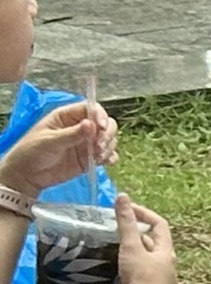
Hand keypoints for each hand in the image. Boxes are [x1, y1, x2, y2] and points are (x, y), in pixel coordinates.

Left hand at [0, 101, 116, 197]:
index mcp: (66, 117)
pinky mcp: (90, 158)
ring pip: (109, 139)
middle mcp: (80, 127)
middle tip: (99, 146)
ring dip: (108, 147)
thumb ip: (72, 134)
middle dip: (107, 134)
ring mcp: (86, 143)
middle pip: (105, 123)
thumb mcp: (50, 141)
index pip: (90, 109)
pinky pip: (108, 155)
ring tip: (97, 157)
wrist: (28, 175)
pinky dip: (110, 158)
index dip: (100, 116)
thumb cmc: (32, 152)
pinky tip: (103, 162)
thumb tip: (91, 124)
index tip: (101, 128)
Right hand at [112, 198, 175, 283]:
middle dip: (138, 230)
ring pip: (150, 256)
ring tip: (119, 243)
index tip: (127, 208)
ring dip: (137, 247)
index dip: (144, 213)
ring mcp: (163, 279)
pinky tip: (124, 265)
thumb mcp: (131, 247)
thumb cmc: (140, 277)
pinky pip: (146, 270)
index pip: (160, 225)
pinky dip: (135, 261)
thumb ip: (126, 222)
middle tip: (120, 225)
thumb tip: (122, 197)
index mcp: (167, 252)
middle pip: (156, 241)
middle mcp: (169, 265)